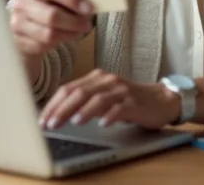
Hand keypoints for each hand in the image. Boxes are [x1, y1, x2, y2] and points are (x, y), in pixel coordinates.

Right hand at [9, 0, 94, 56]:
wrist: (25, 26)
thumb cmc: (46, 7)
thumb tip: (88, 6)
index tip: (88, 8)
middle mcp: (21, 4)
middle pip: (51, 15)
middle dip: (74, 22)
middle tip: (87, 24)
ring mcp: (17, 24)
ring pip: (49, 34)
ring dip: (69, 34)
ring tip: (78, 31)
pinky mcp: (19, 42)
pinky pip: (44, 45)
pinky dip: (58, 43)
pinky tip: (64, 37)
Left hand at [39, 69, 180, 129]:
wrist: (160, 100)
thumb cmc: (128, 101)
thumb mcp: (103, 98)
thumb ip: (84, 101)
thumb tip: (57, 113)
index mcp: (97, 78)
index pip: (69, 88)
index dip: (54, 104)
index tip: (42, 118)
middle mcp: (108, 81)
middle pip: (80, 93)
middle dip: (63, 109)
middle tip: (51, 123)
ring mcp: (122, 91)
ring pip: (98, 99)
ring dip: (84, 111)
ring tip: (73, 122)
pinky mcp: (134, 102)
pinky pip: (120, 108)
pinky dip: (110, 116)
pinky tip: (103, 124)